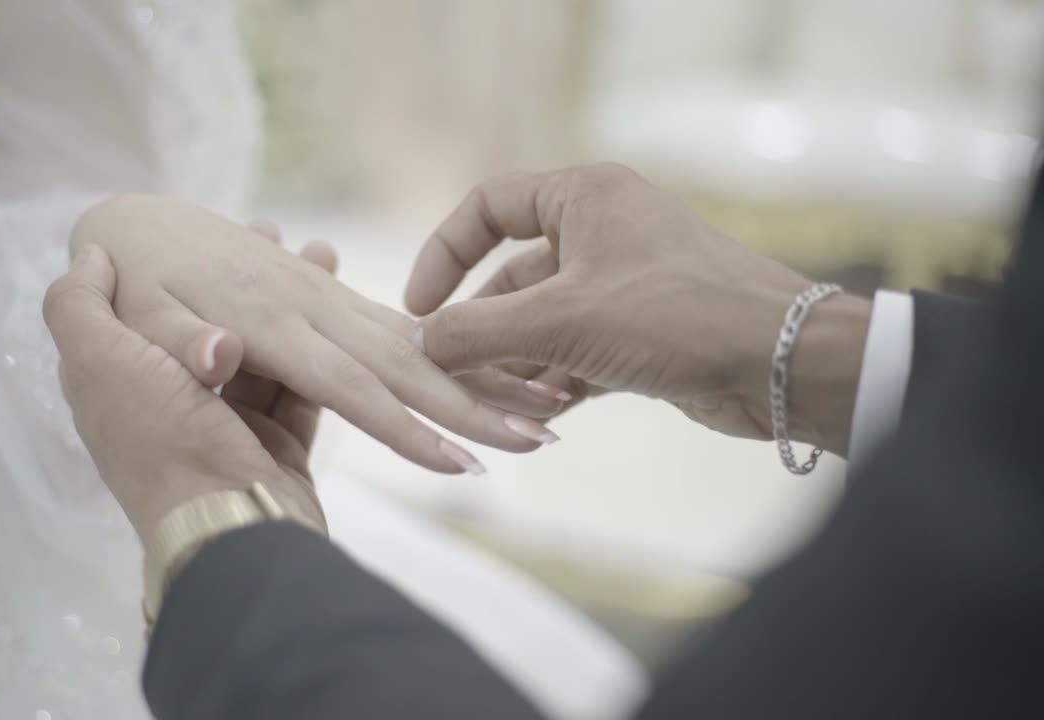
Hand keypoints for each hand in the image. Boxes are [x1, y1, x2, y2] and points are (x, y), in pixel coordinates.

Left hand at [43, 244, 322, 546]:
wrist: (230, 528)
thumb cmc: (160, 440)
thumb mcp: (99, 362)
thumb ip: (81, 307)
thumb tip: (90, 257)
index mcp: (123, 381)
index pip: (139, 308)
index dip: (168, 266)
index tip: (205, 226)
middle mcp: (170, 402)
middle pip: (207, 327)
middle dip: (241, 280)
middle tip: (271, 234)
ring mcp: (224, 426)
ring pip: (260, 353)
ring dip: (286, 308)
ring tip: (318, 255)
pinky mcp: (275, 446)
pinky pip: (299, 389)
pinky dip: (320, 353)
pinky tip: (341, 314)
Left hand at [70, 195, 563, 474]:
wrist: (138, 223)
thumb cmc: (131, 277)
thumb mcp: (132, 314)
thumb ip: (174, 341)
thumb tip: (220, 355)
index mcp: (270, 323)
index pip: (353, 387)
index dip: (408, 429)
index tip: (463, 463)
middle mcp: (312, 310)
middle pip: (408, 366)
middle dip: (475, 406)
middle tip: (542, 438)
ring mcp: (325, 304)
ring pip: (415, 347)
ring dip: (478, 378)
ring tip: (540, 404)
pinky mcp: (328, 304)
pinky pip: (396, 336)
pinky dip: (444, 358)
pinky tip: (491, 366)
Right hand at [406, 164, 870, 454]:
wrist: (783, 362)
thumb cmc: (675, 316)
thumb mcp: (560, 321)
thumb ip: (477, 332)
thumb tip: (417, 345)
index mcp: (583, 196)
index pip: (487, 207)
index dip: (443, 254)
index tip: (418, 307)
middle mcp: (603, 229)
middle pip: (512, 276)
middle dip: (485, 331)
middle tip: (456, 377)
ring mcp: (625, 281)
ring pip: (545, 321)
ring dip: (520, 364)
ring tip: (508, 406)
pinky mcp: (644, 329)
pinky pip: (578, 350)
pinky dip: (558, 380)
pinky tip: (546, 417)